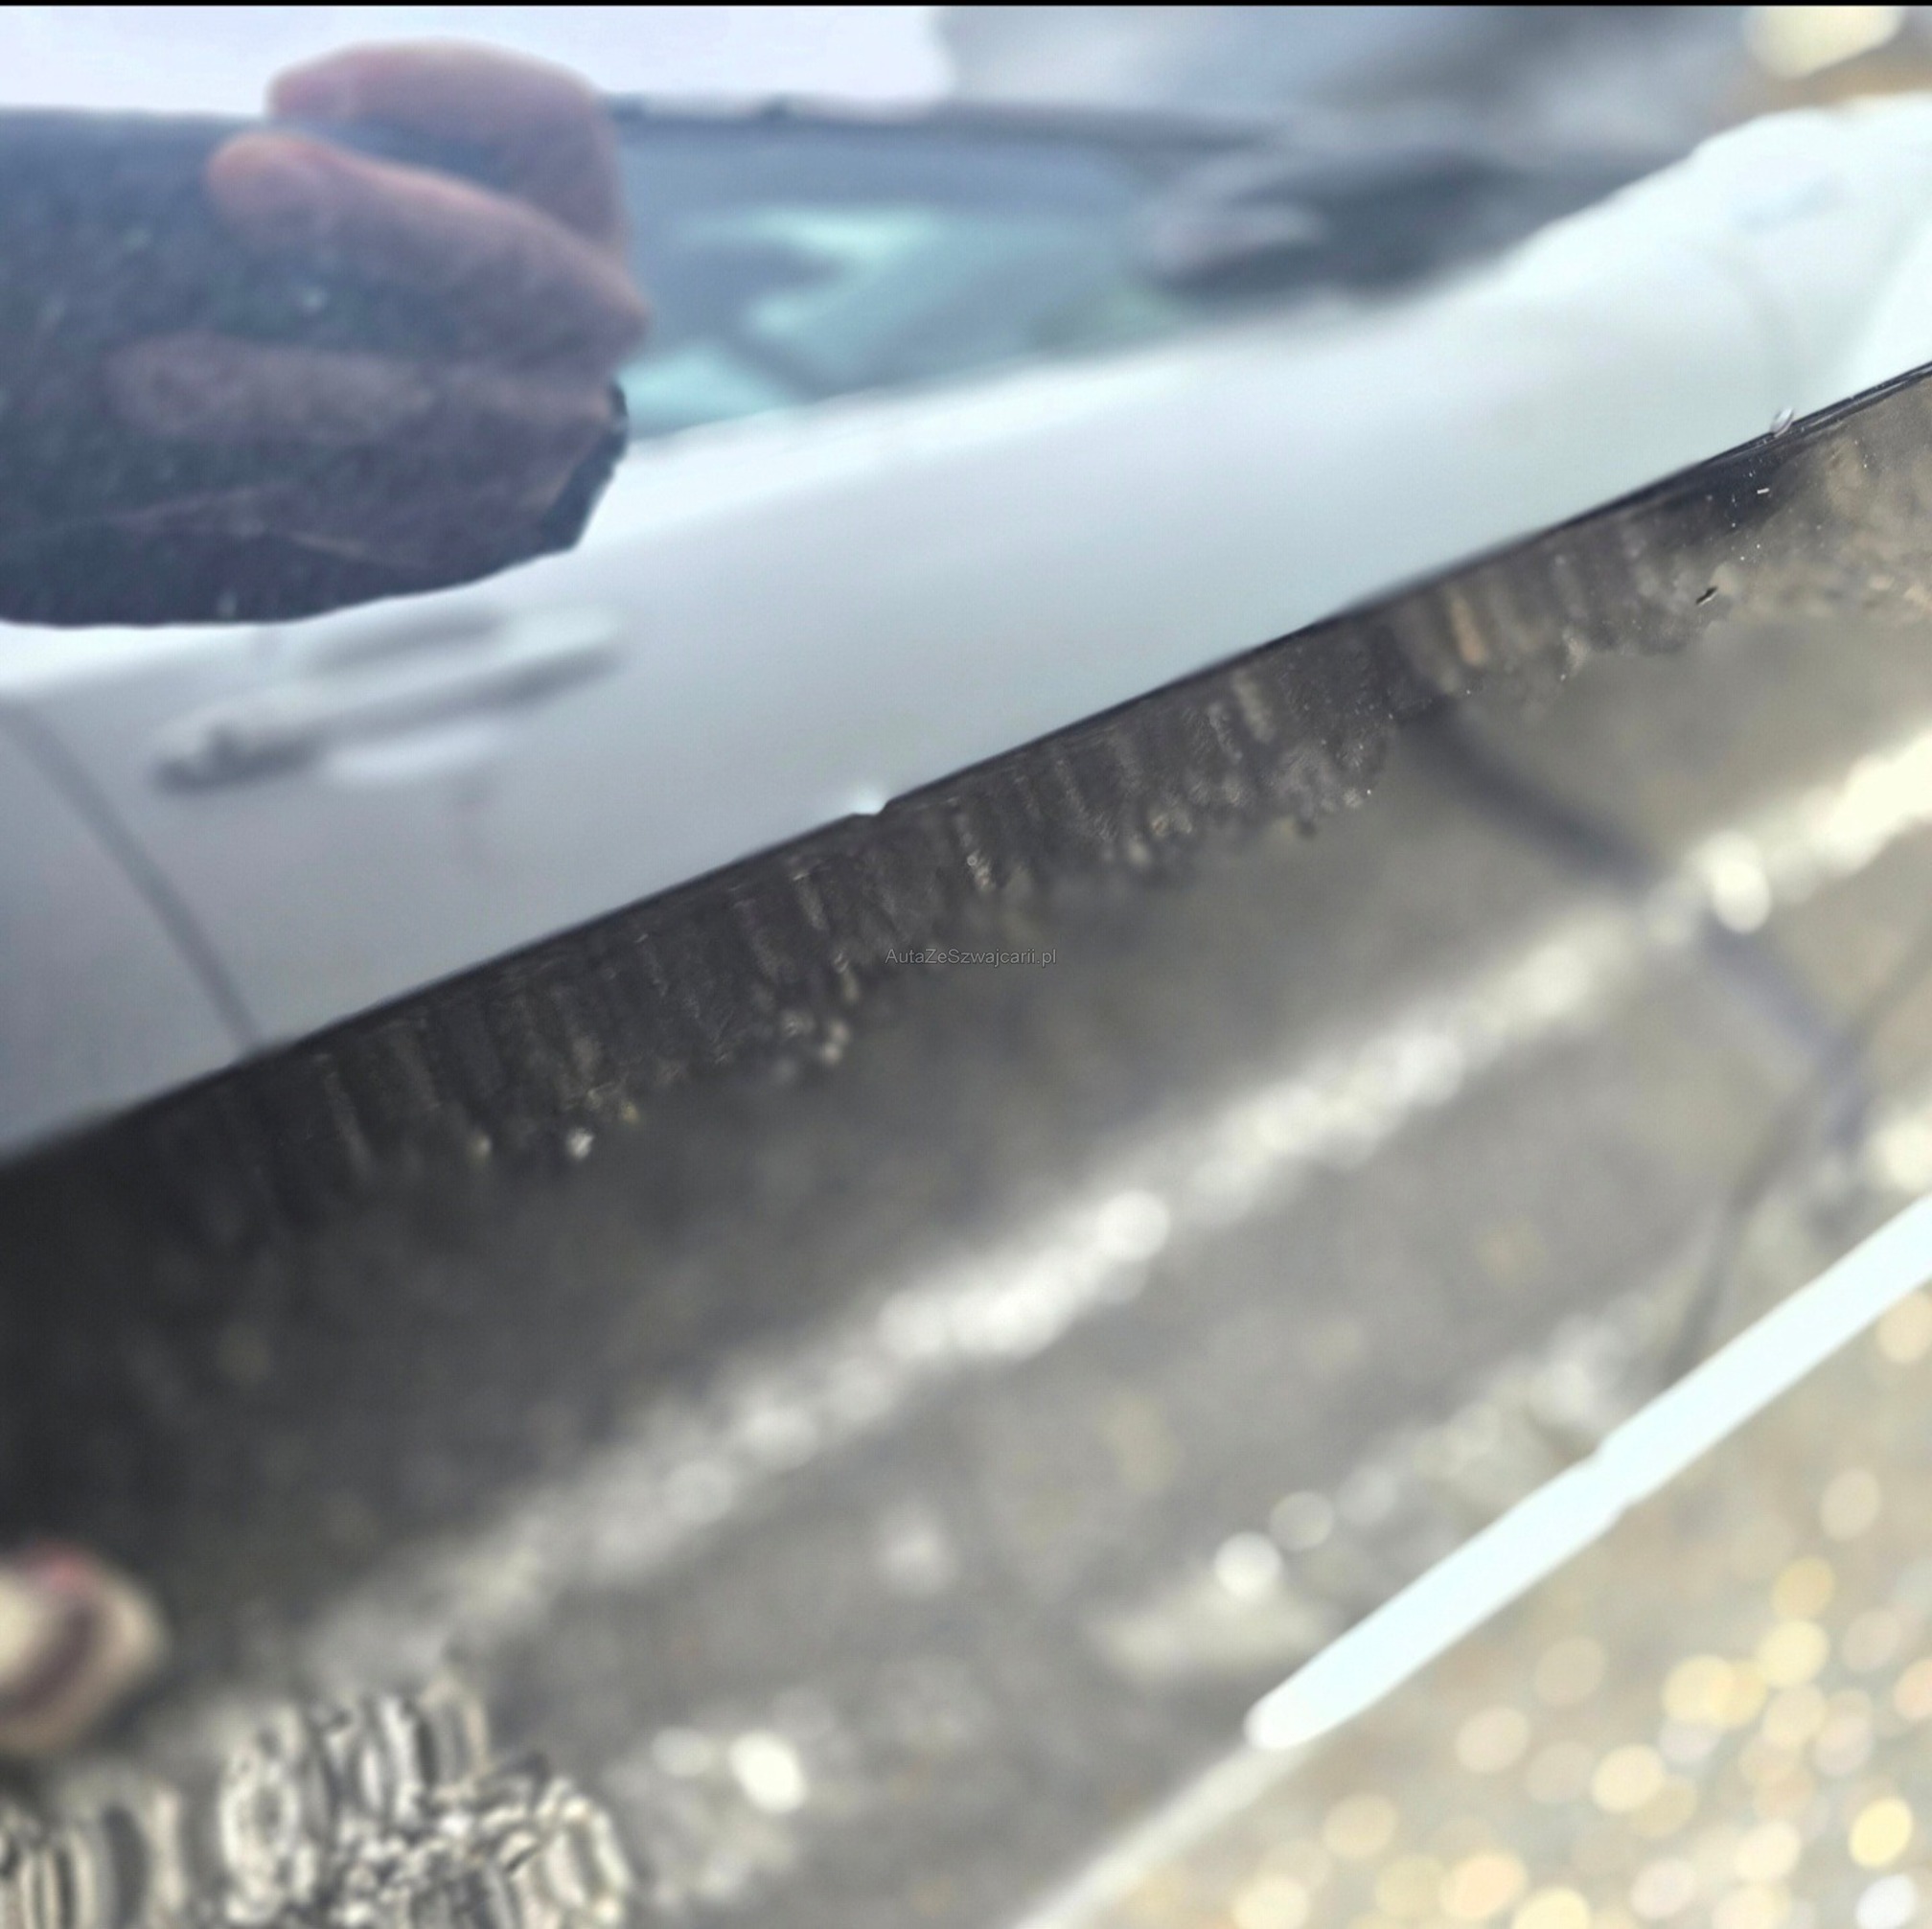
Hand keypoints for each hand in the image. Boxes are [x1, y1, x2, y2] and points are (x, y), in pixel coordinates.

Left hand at [102, 43, 649, 579]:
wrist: (496, 426)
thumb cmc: (421, 262)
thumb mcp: (428, 188)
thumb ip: (367, 159)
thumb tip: (239, 176)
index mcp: (580, 208)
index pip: (551, 118)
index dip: (440, 87)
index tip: (289, 92)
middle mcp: (592, 321)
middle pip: (501, 258)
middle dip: (370, 219)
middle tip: (237, 181)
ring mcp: (551, 437)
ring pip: (429, 408)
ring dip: (280, 390)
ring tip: (147, 379)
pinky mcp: (485, 524)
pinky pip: (376, 509)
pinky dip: (265, 485)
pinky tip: (170, 468)